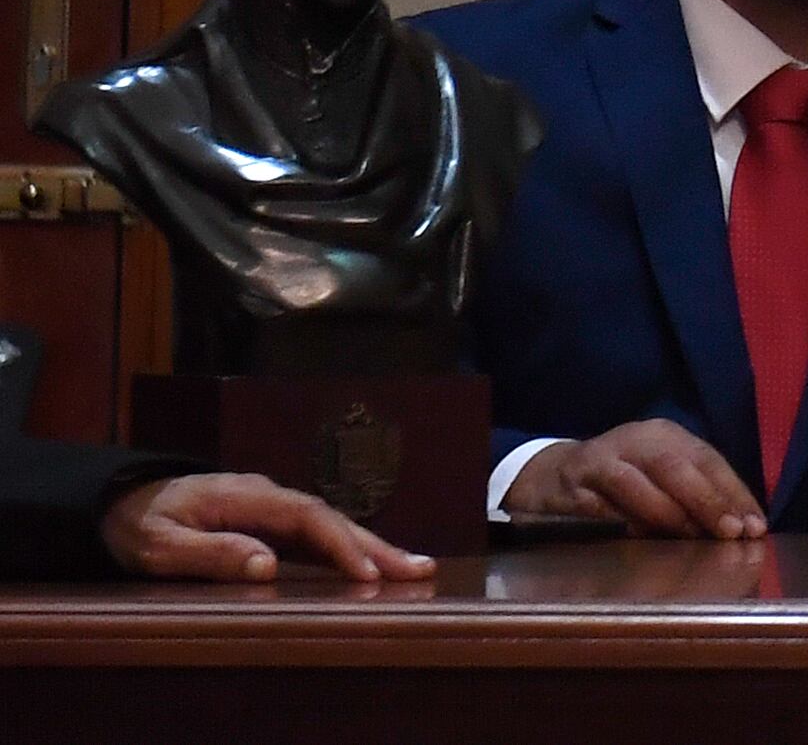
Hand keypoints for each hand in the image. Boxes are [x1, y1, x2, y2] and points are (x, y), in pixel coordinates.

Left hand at [98, 472, 433, 582]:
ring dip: (372, 547)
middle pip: (333, 518)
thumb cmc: (139, 524)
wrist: (121, 500)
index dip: (341, 545)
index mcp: (248, 496)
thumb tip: (269, 564)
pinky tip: (370, 565)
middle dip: (378, 545)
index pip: (308, 517)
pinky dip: (348, 549)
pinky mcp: (269, 522)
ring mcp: (272, 507)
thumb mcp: (160, 545)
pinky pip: (317, 535)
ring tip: (413, 569)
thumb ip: (211, 552)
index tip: (368, 574)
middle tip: (421, 569)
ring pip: (331, 525)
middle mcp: (269, 497)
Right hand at [503, 420, 764, 537]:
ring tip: (690, 538)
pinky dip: (619, 522)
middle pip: (675, 466)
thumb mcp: (661, 478)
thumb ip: (695, 497)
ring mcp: (600, 459)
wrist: (553, 475)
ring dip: (666, 513)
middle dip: (706, 501)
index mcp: (666, 435)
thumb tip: (741, 529)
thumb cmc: (623, 481)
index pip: (708, 460)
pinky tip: (638, 539)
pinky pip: (597, 505)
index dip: (733, 493)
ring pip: (635, 483)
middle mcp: (636, 439)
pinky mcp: (571, 485)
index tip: (754, 527)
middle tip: (730, 533)